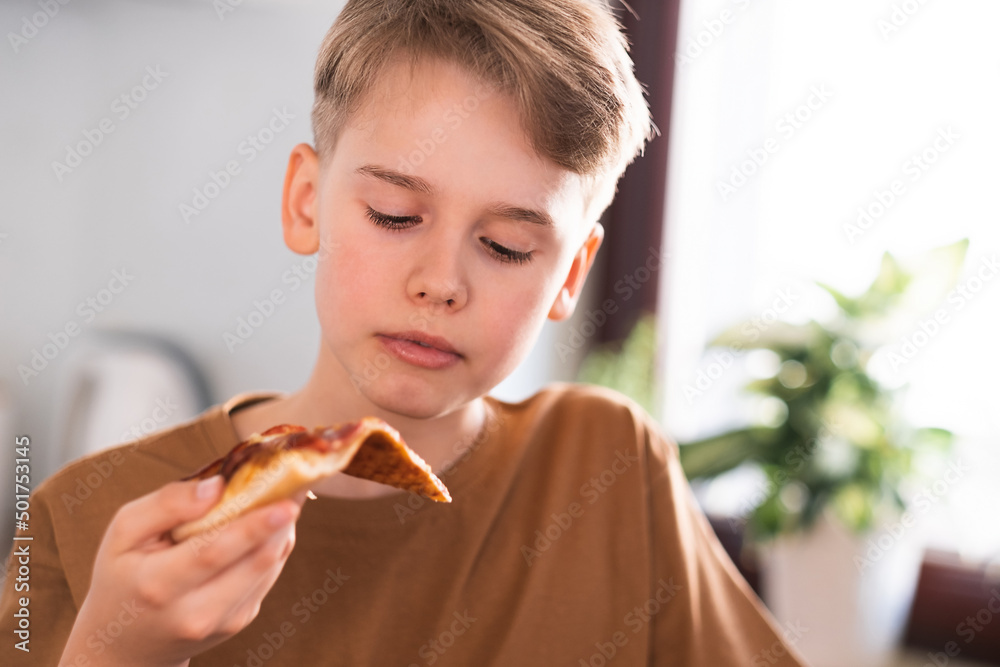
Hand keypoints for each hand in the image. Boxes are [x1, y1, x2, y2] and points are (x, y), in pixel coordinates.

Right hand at [59, 476, 304, 666]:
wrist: (124, 643)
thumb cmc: (122, 575)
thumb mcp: (123, 533)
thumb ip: (166, 505)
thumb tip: (216, 486)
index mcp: (158, 585)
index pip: (214, 552)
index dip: (255, 525)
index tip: (287, 502)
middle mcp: (194, 613)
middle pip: (254, 561)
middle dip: (280, 522)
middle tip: (298, 485)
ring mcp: (221, 622)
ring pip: (268, 567)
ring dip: (281, 531)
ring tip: (284, 497)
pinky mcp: (238, 622)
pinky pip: (267, 576)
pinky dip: (273, 546)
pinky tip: (268, 525)